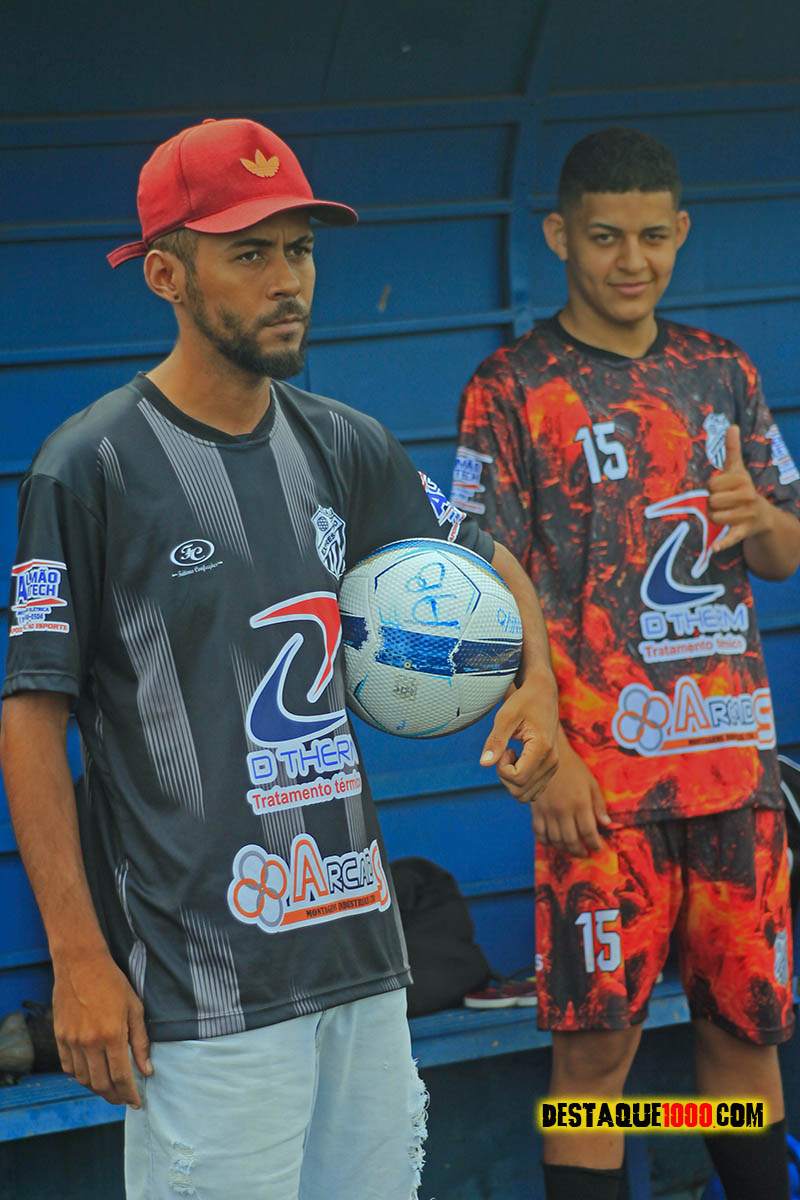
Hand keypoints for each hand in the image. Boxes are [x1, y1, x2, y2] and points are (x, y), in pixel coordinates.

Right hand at [52, 949, 151, 1106]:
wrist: (81, 964)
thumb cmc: (113, 983)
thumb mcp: (135, 1008)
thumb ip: (140, 1042)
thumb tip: (147, 1070)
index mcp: (112, 1035)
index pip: (122, 1076)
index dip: (130, 1094)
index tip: (137, 1103)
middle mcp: (90, 1042)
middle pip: (101, 1084)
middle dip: (115, 1096)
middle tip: (124, 1099)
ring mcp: (72, 1041)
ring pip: (83, 1079)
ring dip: (97, 1089)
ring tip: (109, 1089)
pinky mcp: (60, 1037)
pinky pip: (68, 1067)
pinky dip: (80, 1076)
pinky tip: (91, 1074)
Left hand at [479, 670, 558, 803]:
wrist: (543, 694)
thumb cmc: (523, 701)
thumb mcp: (505, 716)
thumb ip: (495, 741)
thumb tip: (484, 764)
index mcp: (542, 749)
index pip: (517, 778)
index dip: (502, 768)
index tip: (504, 748)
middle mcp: (552, 762)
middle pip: (521, 792)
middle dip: (505, 776)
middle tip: (505, 751)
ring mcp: (553, 767)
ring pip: (526, 795)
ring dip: (512, 780)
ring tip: (513, 755)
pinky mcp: (551, 769)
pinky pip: (533, 790)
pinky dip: (520, 781)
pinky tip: (519, 759)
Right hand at [531, 730, 609, 856]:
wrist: (547, 756)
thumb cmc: (573, 768)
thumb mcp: (591, 783)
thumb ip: (598, 805)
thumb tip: (606, 824)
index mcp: (580, 803)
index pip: (589, 832)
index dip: (594, 844)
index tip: (598, 848)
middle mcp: (563, 810)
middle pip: (571, 840)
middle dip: (579, 850)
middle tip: (584, 853)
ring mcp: (548, 811)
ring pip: (555, 839)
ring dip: (564, 849)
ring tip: (571, 849)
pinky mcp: (536, 810)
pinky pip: (539, 833)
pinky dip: (546, 841)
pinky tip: (553, 842)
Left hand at [708, 425, 769, 553]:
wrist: (762, 516)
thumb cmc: (743, 489)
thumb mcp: (738, 469)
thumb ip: (733, 449)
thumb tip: (732, 425)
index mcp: (743, 480)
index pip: (711, 484)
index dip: (711, 487)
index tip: (721, 488)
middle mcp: (747, 496)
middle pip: (711, 501)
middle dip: (712, 503)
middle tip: (723, 503)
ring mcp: (746, 514)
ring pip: (714, 517)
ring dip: (714, 517)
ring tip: (724, 513)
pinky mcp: (744, 531)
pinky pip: (731, 537)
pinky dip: (723, 543)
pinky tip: (714, 548)